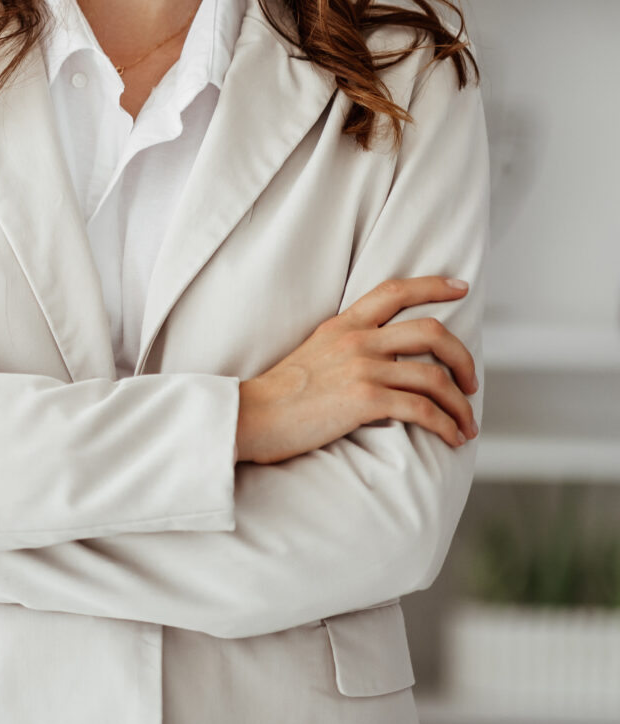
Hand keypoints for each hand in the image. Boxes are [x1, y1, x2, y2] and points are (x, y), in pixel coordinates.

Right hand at [236, 276, 479, 464]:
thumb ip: (349, 347)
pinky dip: (445, 425)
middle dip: (463, 358)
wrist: (254, 415)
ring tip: (465, 424)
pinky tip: (451, 437)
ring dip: (460, 405)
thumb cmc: (282, 393)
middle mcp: (357, 341)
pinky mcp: (365, 400)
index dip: (433, 286)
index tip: (460, 288)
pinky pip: (423, 410)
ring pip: (434, 377)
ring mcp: (362, 369)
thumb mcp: (314, 352)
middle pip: (431, 332)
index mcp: (344, 325)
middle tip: (470, 383)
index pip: (395, 291)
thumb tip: (387, 361)